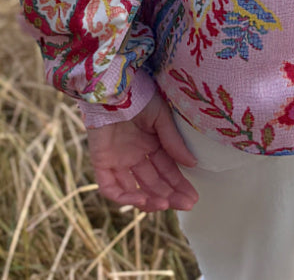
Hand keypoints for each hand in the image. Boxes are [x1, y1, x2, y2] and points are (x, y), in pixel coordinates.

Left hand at [86, 92, 198, 211]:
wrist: (112, 88)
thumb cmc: (138, 96)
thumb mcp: (162, 117)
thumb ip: (173, 142)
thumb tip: (193, 164)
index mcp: (151, 144)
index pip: (167, 170)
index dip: (179, 185)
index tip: (193, 197)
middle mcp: (135, 156)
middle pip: (153, 183)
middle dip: (170, 195)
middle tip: (186, 204)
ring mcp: (118, 161)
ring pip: (133, 190)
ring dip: (149, 200)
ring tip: (164, 204)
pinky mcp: (101, 163)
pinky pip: (110, 188)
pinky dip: (124, 198)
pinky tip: (141, 199)